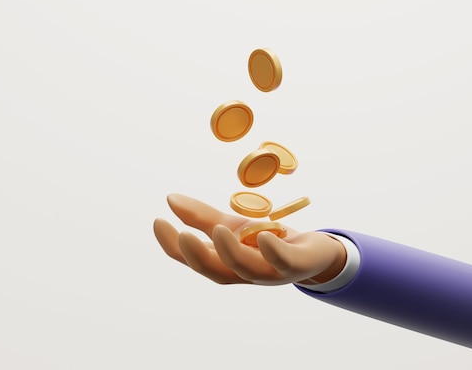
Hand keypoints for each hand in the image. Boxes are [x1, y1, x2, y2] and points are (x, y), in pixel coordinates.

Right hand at [153, 194, 345, 285]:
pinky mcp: (295, 264)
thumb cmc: (267, 240)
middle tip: (182, 235)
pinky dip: (273, 251)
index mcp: (225, 263)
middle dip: (198, 256)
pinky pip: (283, 261)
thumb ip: (202, 217)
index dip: (173, 245)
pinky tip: (264, 236)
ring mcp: (270, 272)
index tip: (158, 221)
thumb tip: (169, 198)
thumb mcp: (232, 225)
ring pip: (247, 269)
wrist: (313, 251)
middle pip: (216, 271)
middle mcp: (244, 273)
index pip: (193, 259)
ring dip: (231, 253)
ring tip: (219, 230)